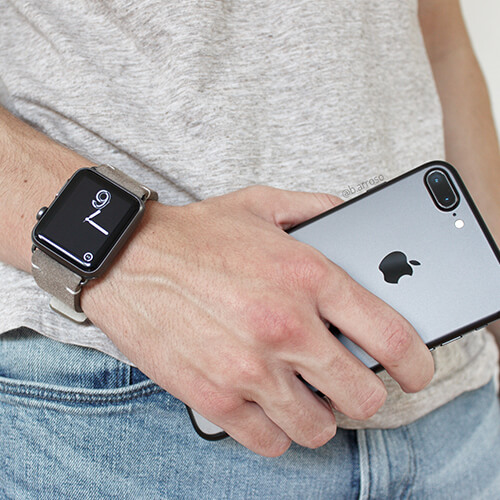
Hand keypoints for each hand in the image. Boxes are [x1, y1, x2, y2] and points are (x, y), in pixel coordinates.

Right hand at [81, 186, 433, 456]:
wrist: (128, 259)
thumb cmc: (195, 236)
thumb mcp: (262, 205)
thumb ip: (316, 208)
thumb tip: (349, 218)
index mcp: (307, 277)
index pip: (391, 337)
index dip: (416, 364)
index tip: (415, 372)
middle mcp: (285, 327)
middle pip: (363, 395)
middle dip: (364, 392)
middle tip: (348, 380)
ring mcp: (249, 369)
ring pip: (318, 428)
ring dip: (319, 415)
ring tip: (304, 394)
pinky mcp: (215, 398)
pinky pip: (270, 442)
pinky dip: (277, 431)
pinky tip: (268, 406)